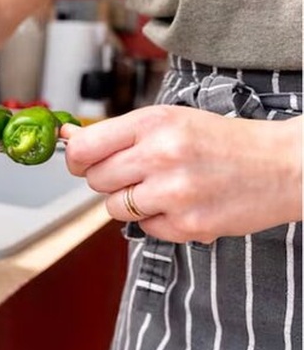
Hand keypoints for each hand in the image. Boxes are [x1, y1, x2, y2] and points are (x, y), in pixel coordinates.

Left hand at [61, 105, 301, 242]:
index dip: (76, 157)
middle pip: (95, 180)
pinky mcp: (188, 226)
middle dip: (108, 178)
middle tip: (137, 172)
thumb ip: (117, 132)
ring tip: (162, 188)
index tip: (81, 160)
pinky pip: (145, 229)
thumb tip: (67, 136)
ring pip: (114, 207)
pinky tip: (182, 204)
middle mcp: (160, 156)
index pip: (84, 147)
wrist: (283, 165)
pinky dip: (157, 221)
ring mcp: (174, 193)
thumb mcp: (169, 119)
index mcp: (153, 122)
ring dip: (130, 202)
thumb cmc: (222, 140)